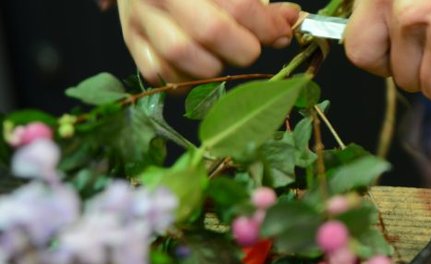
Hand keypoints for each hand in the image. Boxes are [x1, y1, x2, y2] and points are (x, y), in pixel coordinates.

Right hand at [117, 0, 300, 83]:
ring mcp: (139, 20)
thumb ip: (257, 0)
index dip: (268, 25)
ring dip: (215, 67)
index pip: (238, 5)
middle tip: (251, 47)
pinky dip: (187, 79)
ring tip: (223, 56)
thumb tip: (290, 19)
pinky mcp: (131, 43)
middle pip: (211, 33)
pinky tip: (201, 68)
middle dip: (244, 49)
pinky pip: (161, 75)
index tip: (282, 33)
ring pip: (182, 59)